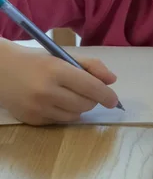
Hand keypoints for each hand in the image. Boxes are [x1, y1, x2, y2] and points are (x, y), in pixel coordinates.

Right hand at [0, 39, 117, 124]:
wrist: (2, 71)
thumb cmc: (36, 61)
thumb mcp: (62, 56)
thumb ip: (90, 66)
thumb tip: (112, 80)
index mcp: (56, 70)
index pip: (90, 86)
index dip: (106, 95)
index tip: (114, 100)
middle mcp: (47, 91)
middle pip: (85, 104)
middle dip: (92, 100)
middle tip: (88, 92)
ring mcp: (38, 108)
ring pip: (74, 116)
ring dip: (79, 108)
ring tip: (70, 96)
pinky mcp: (32, 120)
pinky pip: (59, 122)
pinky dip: (64, 114)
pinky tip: (55, 102)